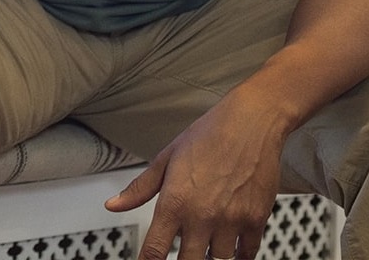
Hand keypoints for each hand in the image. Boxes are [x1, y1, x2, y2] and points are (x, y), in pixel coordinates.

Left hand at [106, 94, 285, 259]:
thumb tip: (113, 205)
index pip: (155, 249)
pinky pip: (247, 255)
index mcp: (175, 201)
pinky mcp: (256, 222)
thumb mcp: (165, 159)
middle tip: (180, 252)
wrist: (249, 124)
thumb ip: (139, 189)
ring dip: (210, 258)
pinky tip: (231, 249)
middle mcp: (202, 216)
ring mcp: (231, 221)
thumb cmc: (205, 137)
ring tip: (204, 246)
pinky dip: (238, 256)